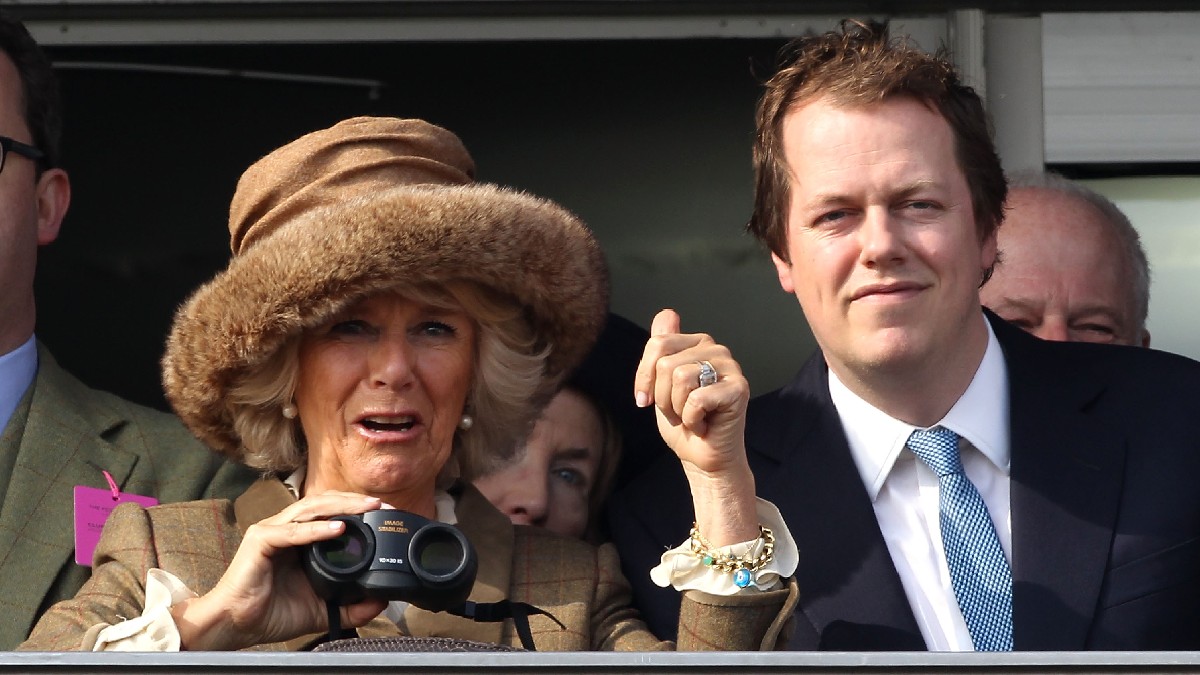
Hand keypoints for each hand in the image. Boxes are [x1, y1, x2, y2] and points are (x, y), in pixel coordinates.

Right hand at [172, 491, 388, 649]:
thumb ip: (350, 606)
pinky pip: (292, 531)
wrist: (237, 625)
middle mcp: (286, 528)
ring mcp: (271, 531)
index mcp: (300, 538)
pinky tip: (339, 528)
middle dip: (355, 501)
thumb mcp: (321, 608)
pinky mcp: (259, 541)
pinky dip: (316, 529)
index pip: (332, 512)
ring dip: (341, 506)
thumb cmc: (272, 612)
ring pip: (310, 508)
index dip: (358, 509)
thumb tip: (382, 602)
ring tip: (366, 507)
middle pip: (324, 503)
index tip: (386, 514)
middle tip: (382, 505)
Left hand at [634, 309, 756, 545]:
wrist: (703, 458)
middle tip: (678, 411)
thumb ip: (662, 348)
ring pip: (680, 378)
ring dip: (676, 408)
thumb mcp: (660, 384)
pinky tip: (704, 424)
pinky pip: (696, 398)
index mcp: (697, 343)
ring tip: (691, 416)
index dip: (644, 377)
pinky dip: (692, 419)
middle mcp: (716, 349)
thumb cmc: (682, 422)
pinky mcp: (739, 388)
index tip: (645, 401)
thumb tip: (667, 312)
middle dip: (662, 397)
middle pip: (665, 363)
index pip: (657, 344)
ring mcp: (730, 366)